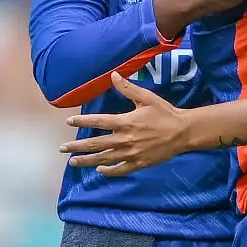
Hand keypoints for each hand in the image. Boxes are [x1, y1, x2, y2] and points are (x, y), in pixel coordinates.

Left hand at [59, 73, 193, 176]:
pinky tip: (99, 171)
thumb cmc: (165, 113)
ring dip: (87, 161)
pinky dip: (108, 171)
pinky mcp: (138, 163)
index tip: (69, 121)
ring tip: (73, 162)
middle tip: (62, 148)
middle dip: (76, 147)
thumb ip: (128, 88)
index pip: (98, 122)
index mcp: (125, 122)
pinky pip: (119, 170)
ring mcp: (130, 154)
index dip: (82, 121)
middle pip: (95, 144)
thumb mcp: (147, 97)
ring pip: (103, 159)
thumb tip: (113, 75)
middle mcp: (124, 139)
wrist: (183, 132)